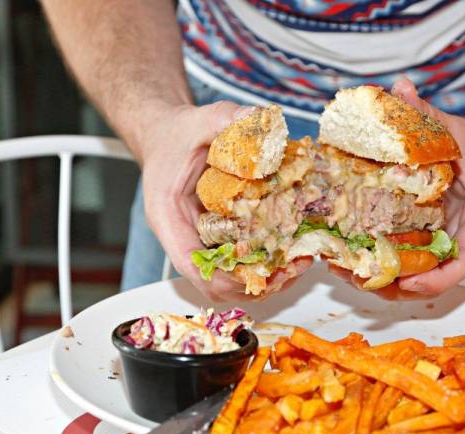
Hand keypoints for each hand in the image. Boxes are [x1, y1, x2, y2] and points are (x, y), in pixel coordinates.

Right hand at [138, 101, 311, 301]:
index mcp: (168, 217)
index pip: (191, 264)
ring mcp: (199, 241)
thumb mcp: (199, 120)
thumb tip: (260, 120)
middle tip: (294, 268)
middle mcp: (182, 237)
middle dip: (255, 283)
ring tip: (298, 263)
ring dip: (264, 278)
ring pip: (228, 280)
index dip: (226, 278)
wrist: (165, 136)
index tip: (264, 274)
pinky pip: (238, 262)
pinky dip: (263, 263)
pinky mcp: (216, 239)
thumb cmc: (174, 136)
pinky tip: (289, 250)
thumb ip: (225, 118)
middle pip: (214, 283)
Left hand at [340, 77, 464, 298]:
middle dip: (395, 286)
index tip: (407, 282)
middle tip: (354, 277)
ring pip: (417, 279)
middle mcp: (464, 241)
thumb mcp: (457, 130)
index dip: (437, 279)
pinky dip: (382, 267)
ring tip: (342, 271)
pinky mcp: (431, 242)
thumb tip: (400, 87)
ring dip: (382, 282)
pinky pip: (408, 263)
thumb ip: (428, 114)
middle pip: (433, 280)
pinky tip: (350, 259)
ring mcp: (446, 245)